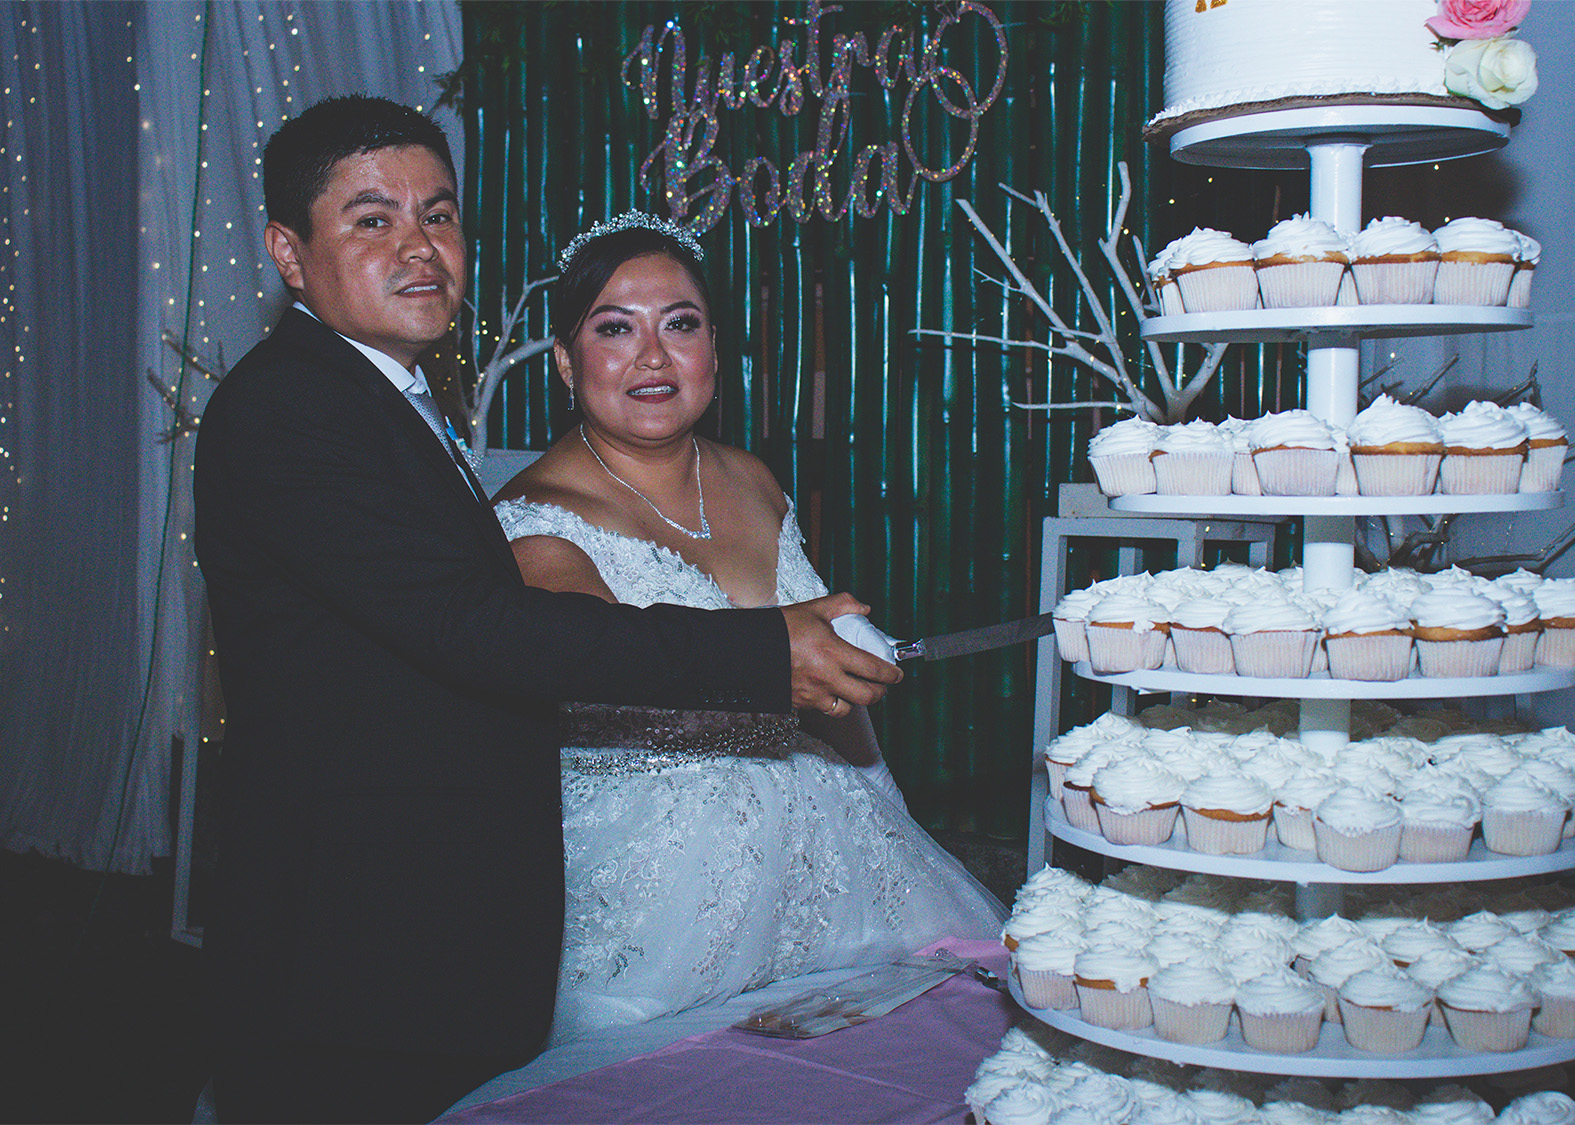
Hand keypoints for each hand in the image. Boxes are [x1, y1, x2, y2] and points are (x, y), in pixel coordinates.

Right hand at [781, 593, 901, 713]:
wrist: (747, 648)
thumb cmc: (780, 628)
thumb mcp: (814, 609)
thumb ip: (843, 605)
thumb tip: (864, 608)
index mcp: (833, 652)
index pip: (873, 669)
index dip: (891, 674)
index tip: (897, 674)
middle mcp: (826, 677)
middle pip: (866, 696)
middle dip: (880, 692)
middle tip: (881, 685)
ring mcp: (813, 694)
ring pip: (846, 708)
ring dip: (855, 701)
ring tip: (855, 690)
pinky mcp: (800, 704)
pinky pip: (824, 709)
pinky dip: (832, 703)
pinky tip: (831, 691)